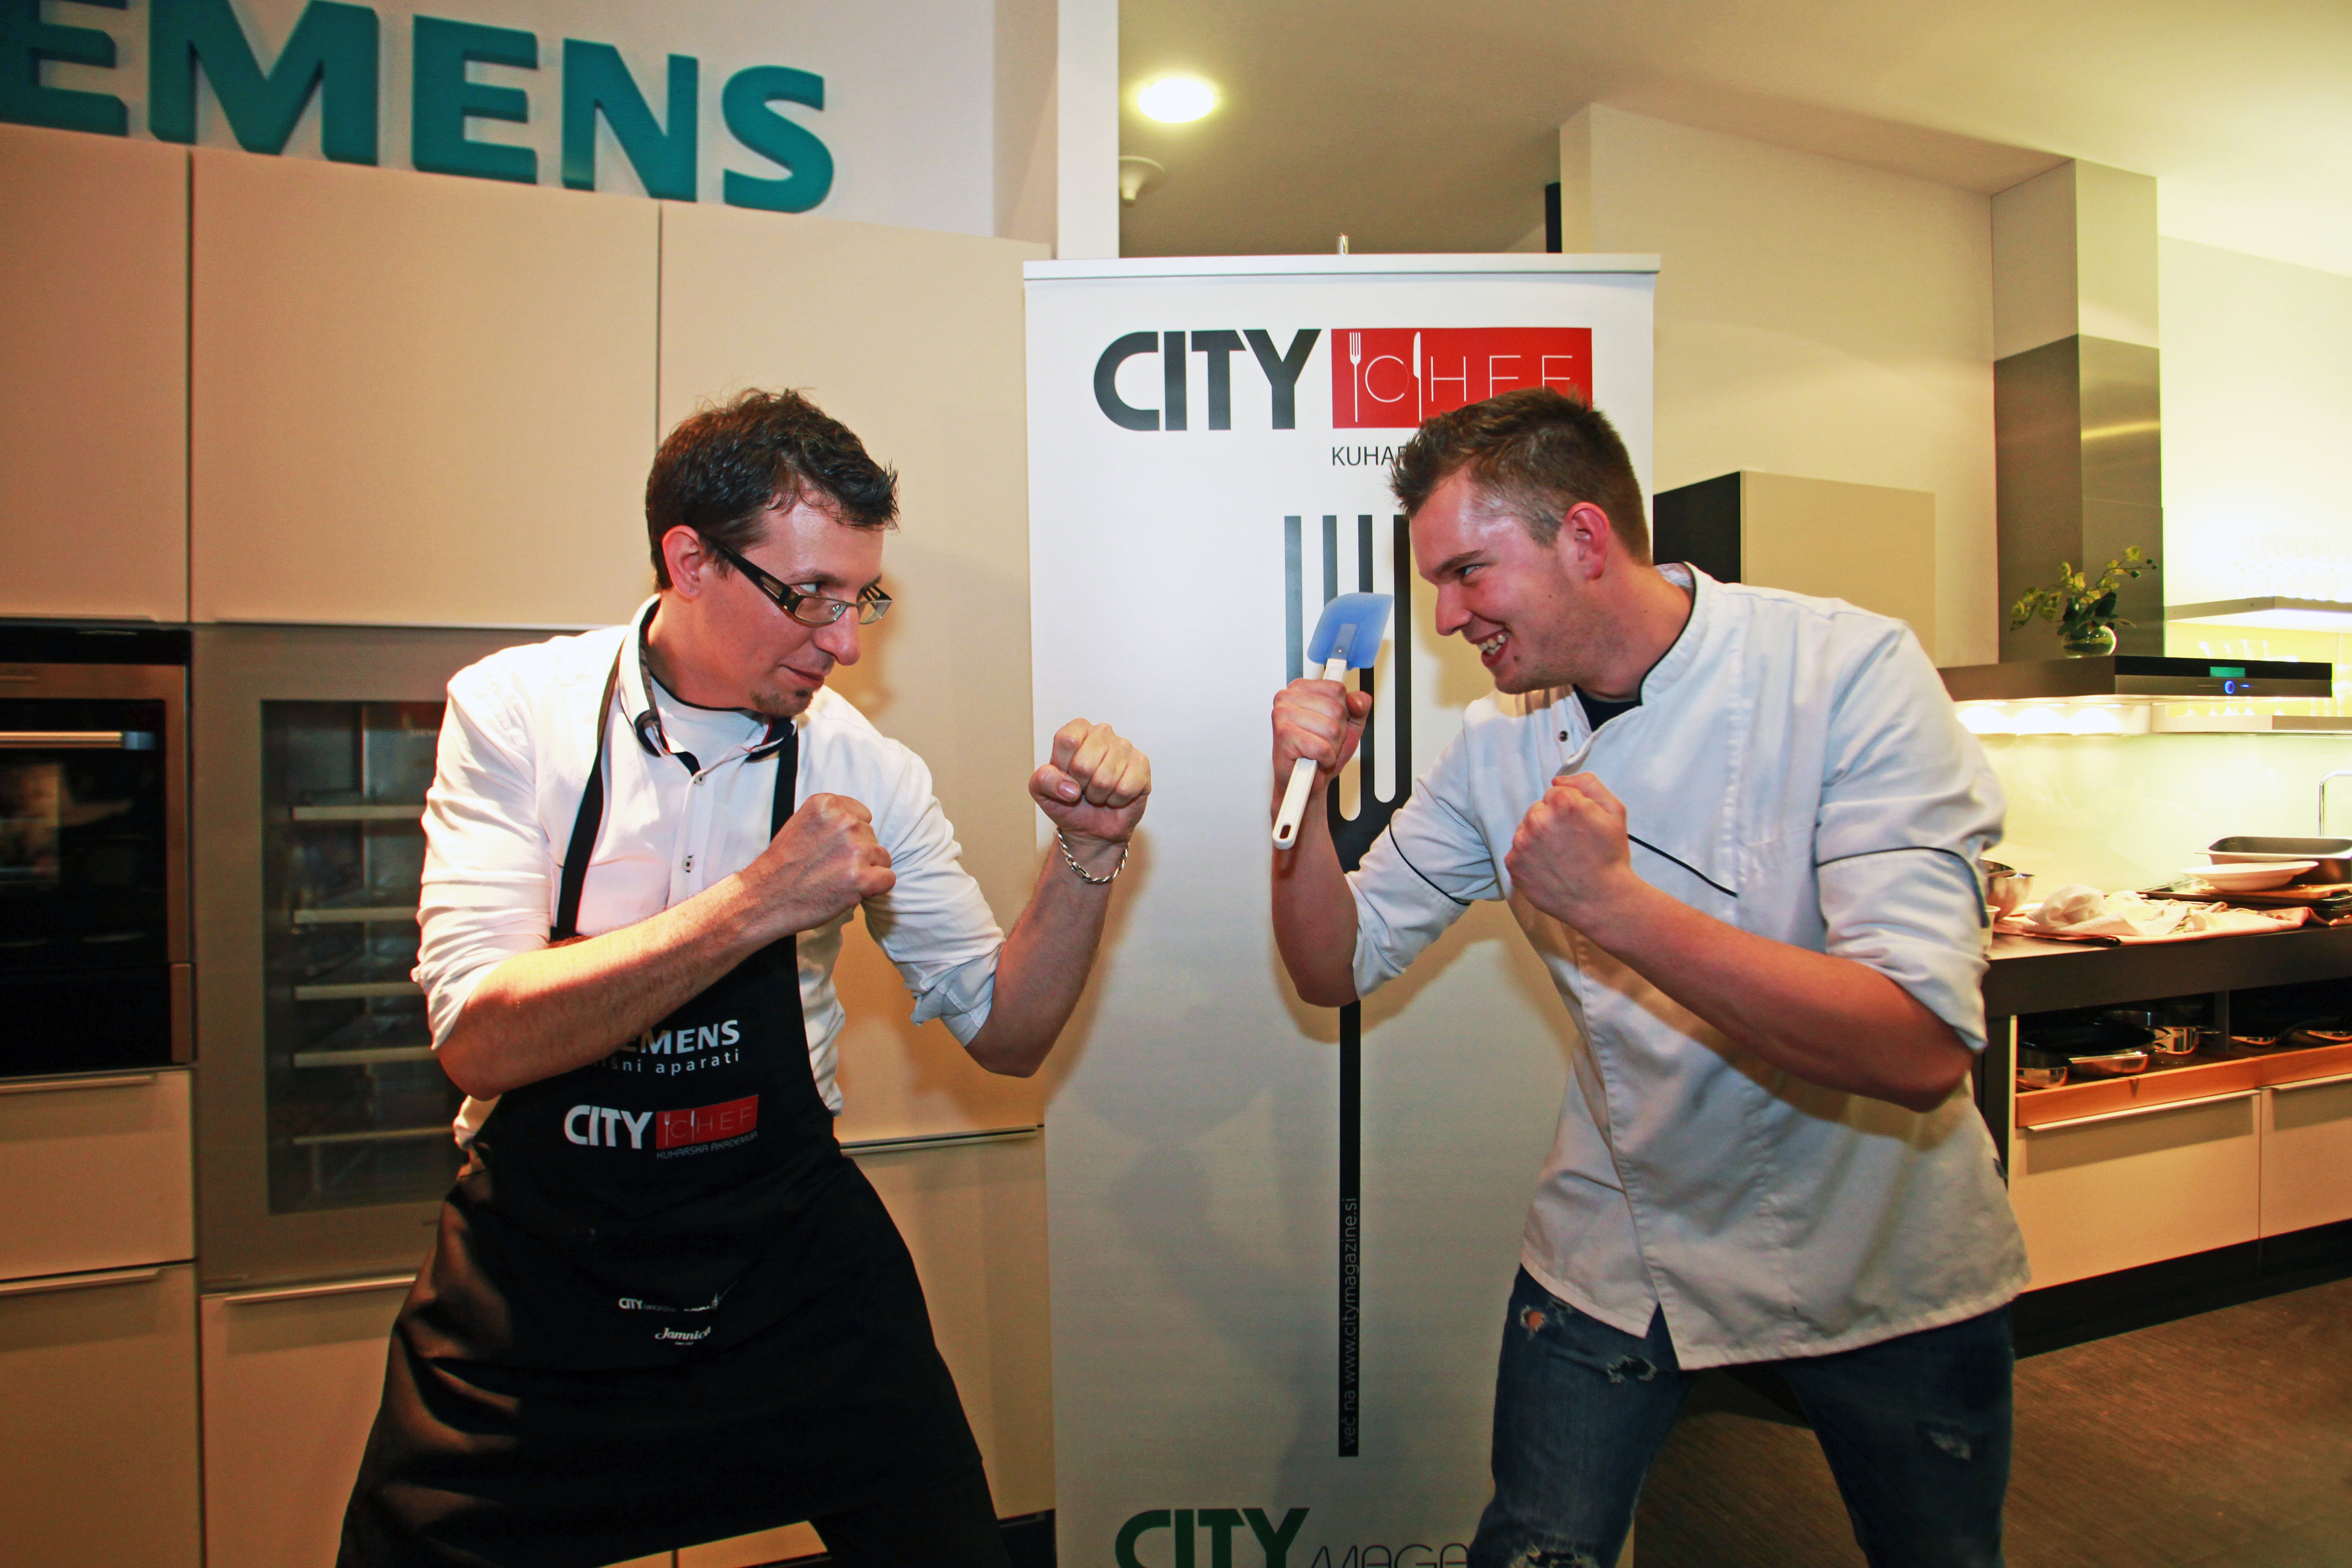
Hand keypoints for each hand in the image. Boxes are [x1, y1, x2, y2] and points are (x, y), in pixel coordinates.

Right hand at [743, 792, 894, 932]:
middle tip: (830, 868)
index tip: (831, 849)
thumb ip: (832, 819)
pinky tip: (852, 891)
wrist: (766, 897)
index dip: (850, 836)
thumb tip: (863, 823)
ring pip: (882, 857)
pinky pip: (888, 879)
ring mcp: (854, 850)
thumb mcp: (802, 823)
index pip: (862, 816)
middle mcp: (844, 822)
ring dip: (866, 870)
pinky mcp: (861, 878)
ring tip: (837, 880)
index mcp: (827, 804)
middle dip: (858, 853)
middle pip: (872, 837)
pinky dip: (875, 888)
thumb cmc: (783, 865)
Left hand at [1032, 719, 1150, 852]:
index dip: (1063, 767)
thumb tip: (1071, 787)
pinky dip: (1116, 800)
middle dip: (1080, 785)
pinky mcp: (1142, 765)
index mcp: (1078, 730)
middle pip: (1084, 763)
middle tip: (1083, 788)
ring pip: (1105, 779)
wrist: (1092, 827)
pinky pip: (1125, 788)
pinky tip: (1115, 796)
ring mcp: (1125, 747)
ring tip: (1098, 793)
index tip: (1066, 776)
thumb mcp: (1041, 791)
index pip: (1067, 740)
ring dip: (1098, 795)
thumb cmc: (1067, 802)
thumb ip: (1044, 779)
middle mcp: (1103, 732)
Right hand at [1272, 678, 1372, 785]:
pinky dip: (1325, 758)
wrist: (1305, 781)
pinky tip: (1315, 758)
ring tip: (1319, 749)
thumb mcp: (1349, 725)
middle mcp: (1288, 697)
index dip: (1343, 711)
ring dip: (1331, 746)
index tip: (1330, 721)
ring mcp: (1283, 715)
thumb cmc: (1321, 752)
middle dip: (1338, 732)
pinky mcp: (1284, 735)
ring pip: (1331, 729)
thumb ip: (1359, 707)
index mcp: (1301, 688)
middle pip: (1337, 709)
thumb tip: (1357, 700)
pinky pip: (1321, 747)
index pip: (1337, 689)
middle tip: (1324, 740)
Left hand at [1506, 773, 1648, 927]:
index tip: (1579, 826)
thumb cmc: (1610, 856)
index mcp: (1563, 803)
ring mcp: (1522, 844)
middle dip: (1551, 822)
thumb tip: (1558, 780)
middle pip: (1538, 810)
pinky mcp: (1514, 865)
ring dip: (1537, 839)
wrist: (1602, 900)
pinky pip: (1517, 852)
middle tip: (1570, 843)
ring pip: (1525, 830)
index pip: (1555, 793)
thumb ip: (1588, 784)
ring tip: (1559, 857)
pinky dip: (1529, 859)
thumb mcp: (1614, 811)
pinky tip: (1549, 868)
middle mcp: (1538, 820)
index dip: (1569, 809)